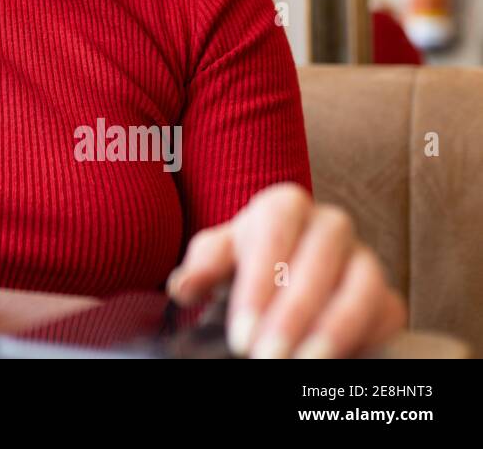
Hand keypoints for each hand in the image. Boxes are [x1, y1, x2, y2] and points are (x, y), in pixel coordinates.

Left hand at [165, 182, 406, 357]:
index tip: (241, 334)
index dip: (258, 287)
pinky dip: (365, 340)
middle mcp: (331, 224)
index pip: (274, 235)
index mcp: (285, 205)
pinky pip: (387, 314)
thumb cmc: (246, 262)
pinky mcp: (386, 295)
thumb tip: (183, 287)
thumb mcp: (217, 258)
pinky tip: (333, 364)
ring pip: (362, 287)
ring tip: (302, 365)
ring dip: (333, 330)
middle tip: (266, 357)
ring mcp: (364, 258)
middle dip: (292, 315)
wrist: (283, 274)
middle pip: (320, 260)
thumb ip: (201, 267)